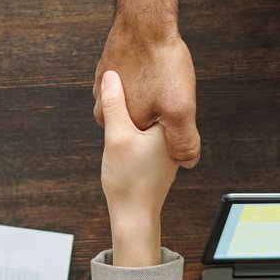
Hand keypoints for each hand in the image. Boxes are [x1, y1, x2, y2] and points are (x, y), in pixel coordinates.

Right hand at [92, 0, 199, 167]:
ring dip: (151, 94)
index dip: (172, 132)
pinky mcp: (108, 69)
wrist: (144, 18)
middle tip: (170, 89)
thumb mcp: (179, 110)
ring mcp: (105, 89)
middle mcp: (107, 111)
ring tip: (163, 76)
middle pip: (143, 123)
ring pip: (137, 102)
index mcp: (122, 127)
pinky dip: (144, 78)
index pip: (152, 145)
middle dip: (161, 114)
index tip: (179, 111)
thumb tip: (188, 162)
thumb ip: (183, 141)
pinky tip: (154, 65)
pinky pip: (132, 82)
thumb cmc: (161, 64)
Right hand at [98, 70, 179, 266]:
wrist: (132, 216)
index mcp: (169, 129)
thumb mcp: (118, 136)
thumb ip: (115, 105)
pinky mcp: (150, 153)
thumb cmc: (128, 181)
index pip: (158, 94)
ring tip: (123, 95)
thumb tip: (110, 78)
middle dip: (139, 91)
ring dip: (134, 104)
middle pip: (152, 103)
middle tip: (129, 74)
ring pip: (146, 114)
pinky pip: (142, 127)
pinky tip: (123, 121)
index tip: (139, 63)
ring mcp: (161, 145)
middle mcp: (169, 136)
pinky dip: (132, 119)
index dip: (144, 78)